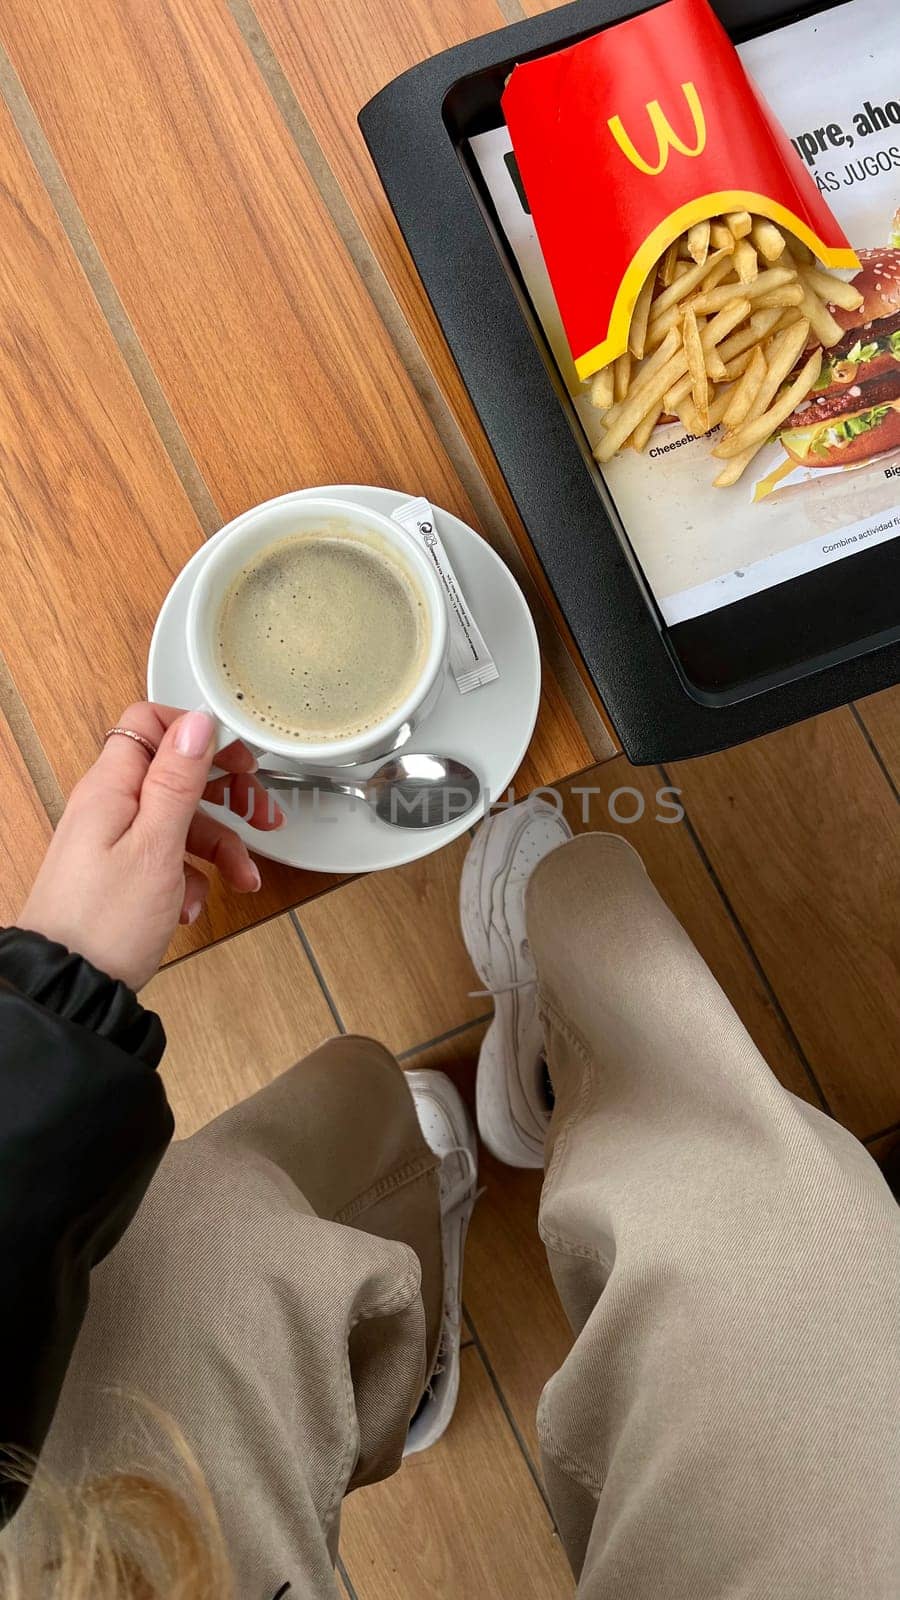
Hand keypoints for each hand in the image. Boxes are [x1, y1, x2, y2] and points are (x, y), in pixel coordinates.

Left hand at [17, 703, 284, 990]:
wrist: (70, 989)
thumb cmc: (105, 922)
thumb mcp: (156, 845)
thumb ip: (177, 780)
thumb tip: (197, 722)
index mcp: (111, 787)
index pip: (151, 725)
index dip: (198, 735)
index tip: (238, 759)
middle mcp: (109, 807)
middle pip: (176, 775)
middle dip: (224, 794)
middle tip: (258, 813)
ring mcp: (114, 842)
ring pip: (180, 824)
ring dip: (219, 847)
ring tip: (242, 877)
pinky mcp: (121, 875)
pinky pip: (167, 860)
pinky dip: (191, 878)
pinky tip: (192, 906)